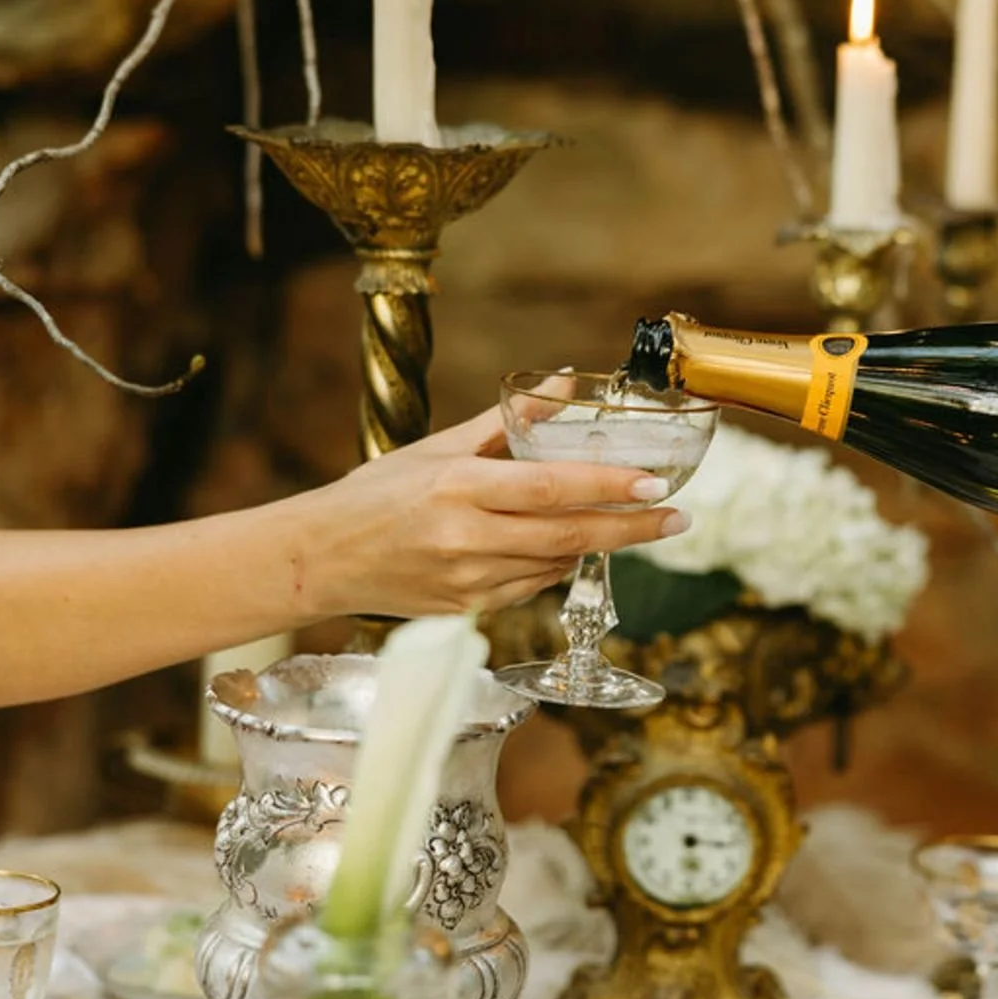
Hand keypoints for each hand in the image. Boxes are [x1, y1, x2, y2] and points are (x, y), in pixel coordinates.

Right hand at [298, 402, 687, 618]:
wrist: (320, 558)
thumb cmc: (378, 494)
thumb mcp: (439, 447)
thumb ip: (509, 422)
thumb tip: (563, 386)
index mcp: (459, 488)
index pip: (552, 488)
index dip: (610, 488)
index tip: (657, 484)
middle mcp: (465, 538)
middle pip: (568, 535)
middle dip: (631, 528)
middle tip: (677, 517)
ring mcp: (466, 582)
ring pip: (555, 565)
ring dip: (594, 545)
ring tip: (629, 524)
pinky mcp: (466, 613)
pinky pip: (530, 589)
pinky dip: (554, 566)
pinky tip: (562, 547)